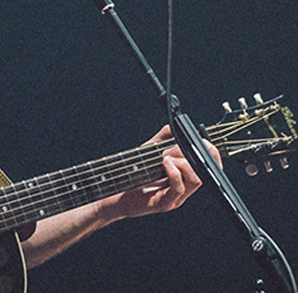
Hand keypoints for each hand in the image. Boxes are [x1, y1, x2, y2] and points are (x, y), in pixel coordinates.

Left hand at [100, 125, 221, 220]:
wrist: (117, 196)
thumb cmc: (135, 176)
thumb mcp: (150, 153)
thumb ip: (162, 139)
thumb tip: (173, 126)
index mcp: (184, 179)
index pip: (208, 169)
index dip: (213, 156)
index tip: (205, 142)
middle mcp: (183, 190)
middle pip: (203, 173)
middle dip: (190, 155)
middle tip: (170, 150)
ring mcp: (175, 199)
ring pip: (195, 180)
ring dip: (182, 163)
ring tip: (165, 157)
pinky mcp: (164, 204)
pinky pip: (178, 188)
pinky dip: (174, 172)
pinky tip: (165, 163)